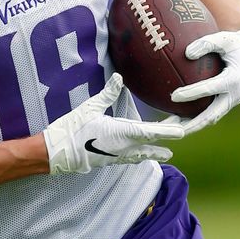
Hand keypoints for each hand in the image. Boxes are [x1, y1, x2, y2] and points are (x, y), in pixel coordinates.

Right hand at [43, 73, 183, 173]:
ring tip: (168, 152)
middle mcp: (123, 147)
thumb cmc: (72, 128)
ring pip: (142, 154)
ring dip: (155, 151)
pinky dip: (141, 156)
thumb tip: (119, 78)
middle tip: (182, 131)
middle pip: (151, 144)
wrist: (57, 153)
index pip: (150, 132)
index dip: (167, 131)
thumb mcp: (90, 107)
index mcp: (120, 133)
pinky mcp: (110, 161)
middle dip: (166, 138)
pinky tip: (143, 156)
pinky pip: (131, 159)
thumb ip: (108, 93)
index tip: (182, 130)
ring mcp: (117, 156)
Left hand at [170, 27, 239, 135]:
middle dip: (190, 125)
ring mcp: (230, 102)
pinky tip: (175, 118)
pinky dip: (194, 119)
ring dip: (190, 125)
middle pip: (210, 116)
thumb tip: (186, 53)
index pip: (210, 89)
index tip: (173, 96)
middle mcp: (234, 95)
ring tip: (168, 128)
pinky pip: (209, 114)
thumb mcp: (225, 39)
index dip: (192, 93)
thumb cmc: (237, 43)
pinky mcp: (226, 103)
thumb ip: (206, 43)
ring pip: (209, 119)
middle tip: (170, 129)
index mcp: (235, 79)